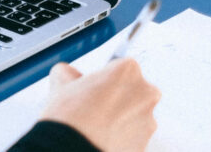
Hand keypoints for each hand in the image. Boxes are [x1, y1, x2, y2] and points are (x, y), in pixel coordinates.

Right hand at [40, 59, 160, 151]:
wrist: (73, 149)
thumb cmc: (71, 116)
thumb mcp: (61, 81)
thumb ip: (69, 72)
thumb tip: (68, 75)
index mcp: (128, 70)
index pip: (119, 66)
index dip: (102, 78)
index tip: (92, 87)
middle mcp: (146, 93)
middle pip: (132, 90)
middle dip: (116, 96)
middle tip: (92, 106)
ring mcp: (149, 121)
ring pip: (133, 115)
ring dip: (118, 118)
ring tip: (93, 126)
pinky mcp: (146, 144)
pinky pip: (133, 136)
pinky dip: (120, 137)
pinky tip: (100, 138)